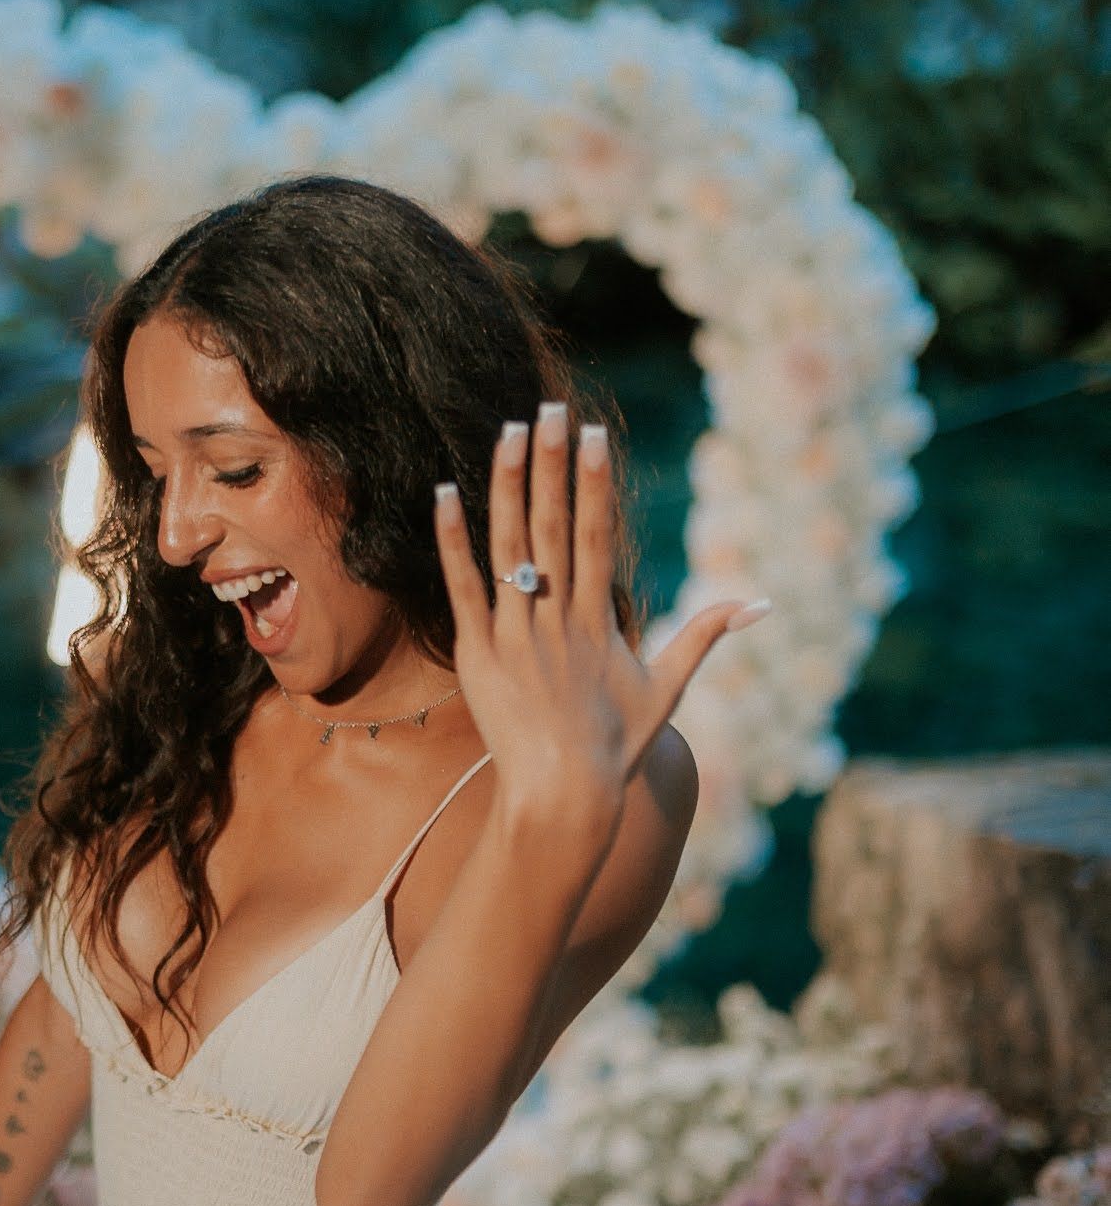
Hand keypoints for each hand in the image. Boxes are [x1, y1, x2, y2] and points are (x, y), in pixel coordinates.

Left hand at [434, 403, 768, 836]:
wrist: (566, 798)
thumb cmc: (615, 748)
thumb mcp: (667, 688)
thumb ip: (705, 636)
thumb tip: (761, 604)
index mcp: (599, 619)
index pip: (597, 535)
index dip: (593, 482)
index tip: (593, 434)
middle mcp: (559, 618)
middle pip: (554, 525)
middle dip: (553, 463)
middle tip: (551, 408)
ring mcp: (516, 633)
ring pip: (510, 546)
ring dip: (509, 485)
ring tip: (509, 432)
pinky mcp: (478, 654)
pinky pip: (463, 588)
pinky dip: (453, 541)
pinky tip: (443, 494)